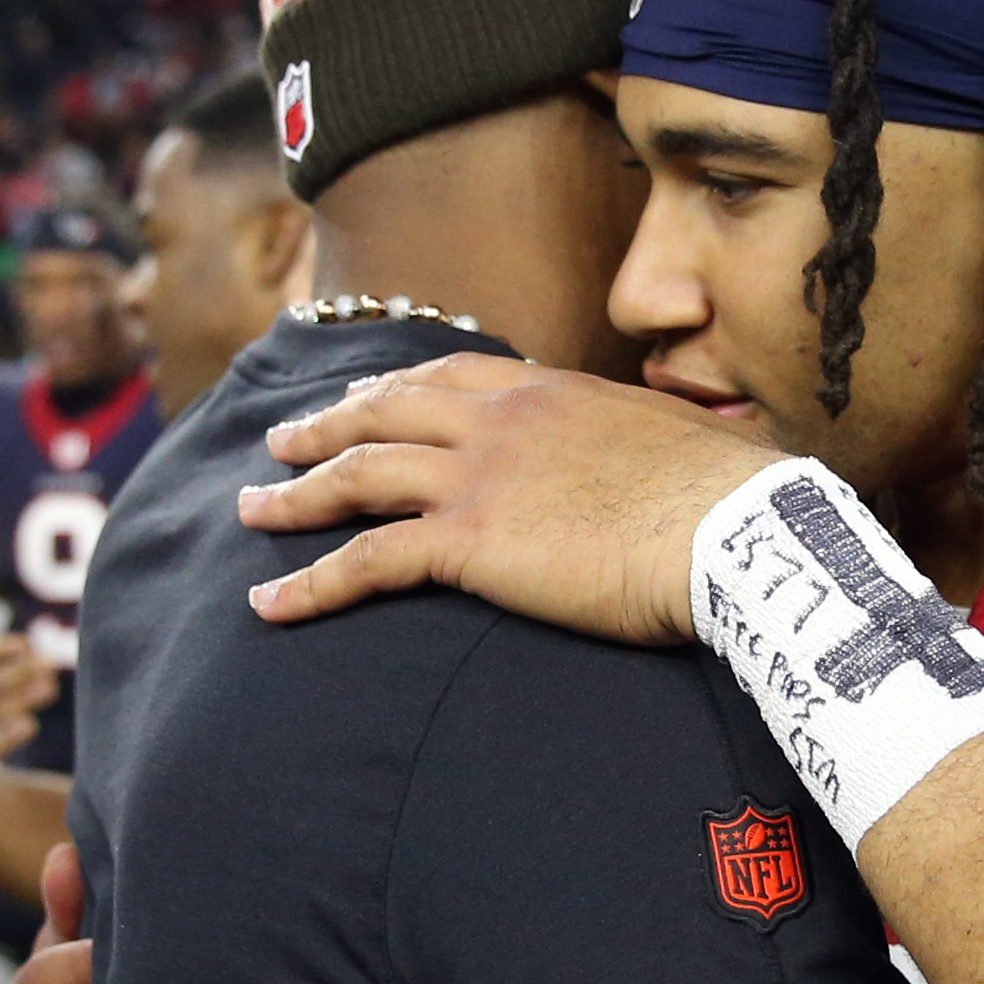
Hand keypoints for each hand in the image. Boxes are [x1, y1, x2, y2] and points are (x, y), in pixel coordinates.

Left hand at [237, 355, 780, 640]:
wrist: (733, 530)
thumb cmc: (731, 499)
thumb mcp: (681, 443)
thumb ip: (649, 440)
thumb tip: (678, 454)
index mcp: (551, 392)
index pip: (452, 377)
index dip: (395, 388)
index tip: (363, 397)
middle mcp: (500, 420)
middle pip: (385, 411)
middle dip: (325, 426)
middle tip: (280, 442)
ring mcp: (477, 476)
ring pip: (357, 475)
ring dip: (295, 496)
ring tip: (250, 512)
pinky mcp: (466, 542)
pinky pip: (364, 561)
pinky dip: (309, 584)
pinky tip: (270, 606)